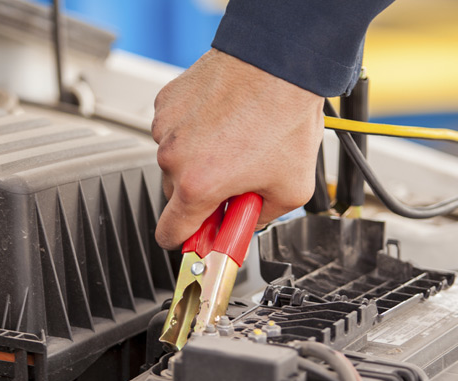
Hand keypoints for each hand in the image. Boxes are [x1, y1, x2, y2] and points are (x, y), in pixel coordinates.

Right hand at [151, 48, 324, 248]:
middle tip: (236, 183)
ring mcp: (166, 128)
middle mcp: (173, 158)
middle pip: (176, 198)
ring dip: (199, 162)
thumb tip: (246, 225)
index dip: (188, 242)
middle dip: (203, 197)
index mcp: (197, 186)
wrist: (279, 60)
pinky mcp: (166, 103)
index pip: (169, 235)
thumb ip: (261, 219)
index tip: (201, 238)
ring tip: (236, 144)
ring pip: (176, 163)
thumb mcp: (291, 189)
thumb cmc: (284, 114)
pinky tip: (223, 123)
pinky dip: (195, 133)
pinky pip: (175, 132)